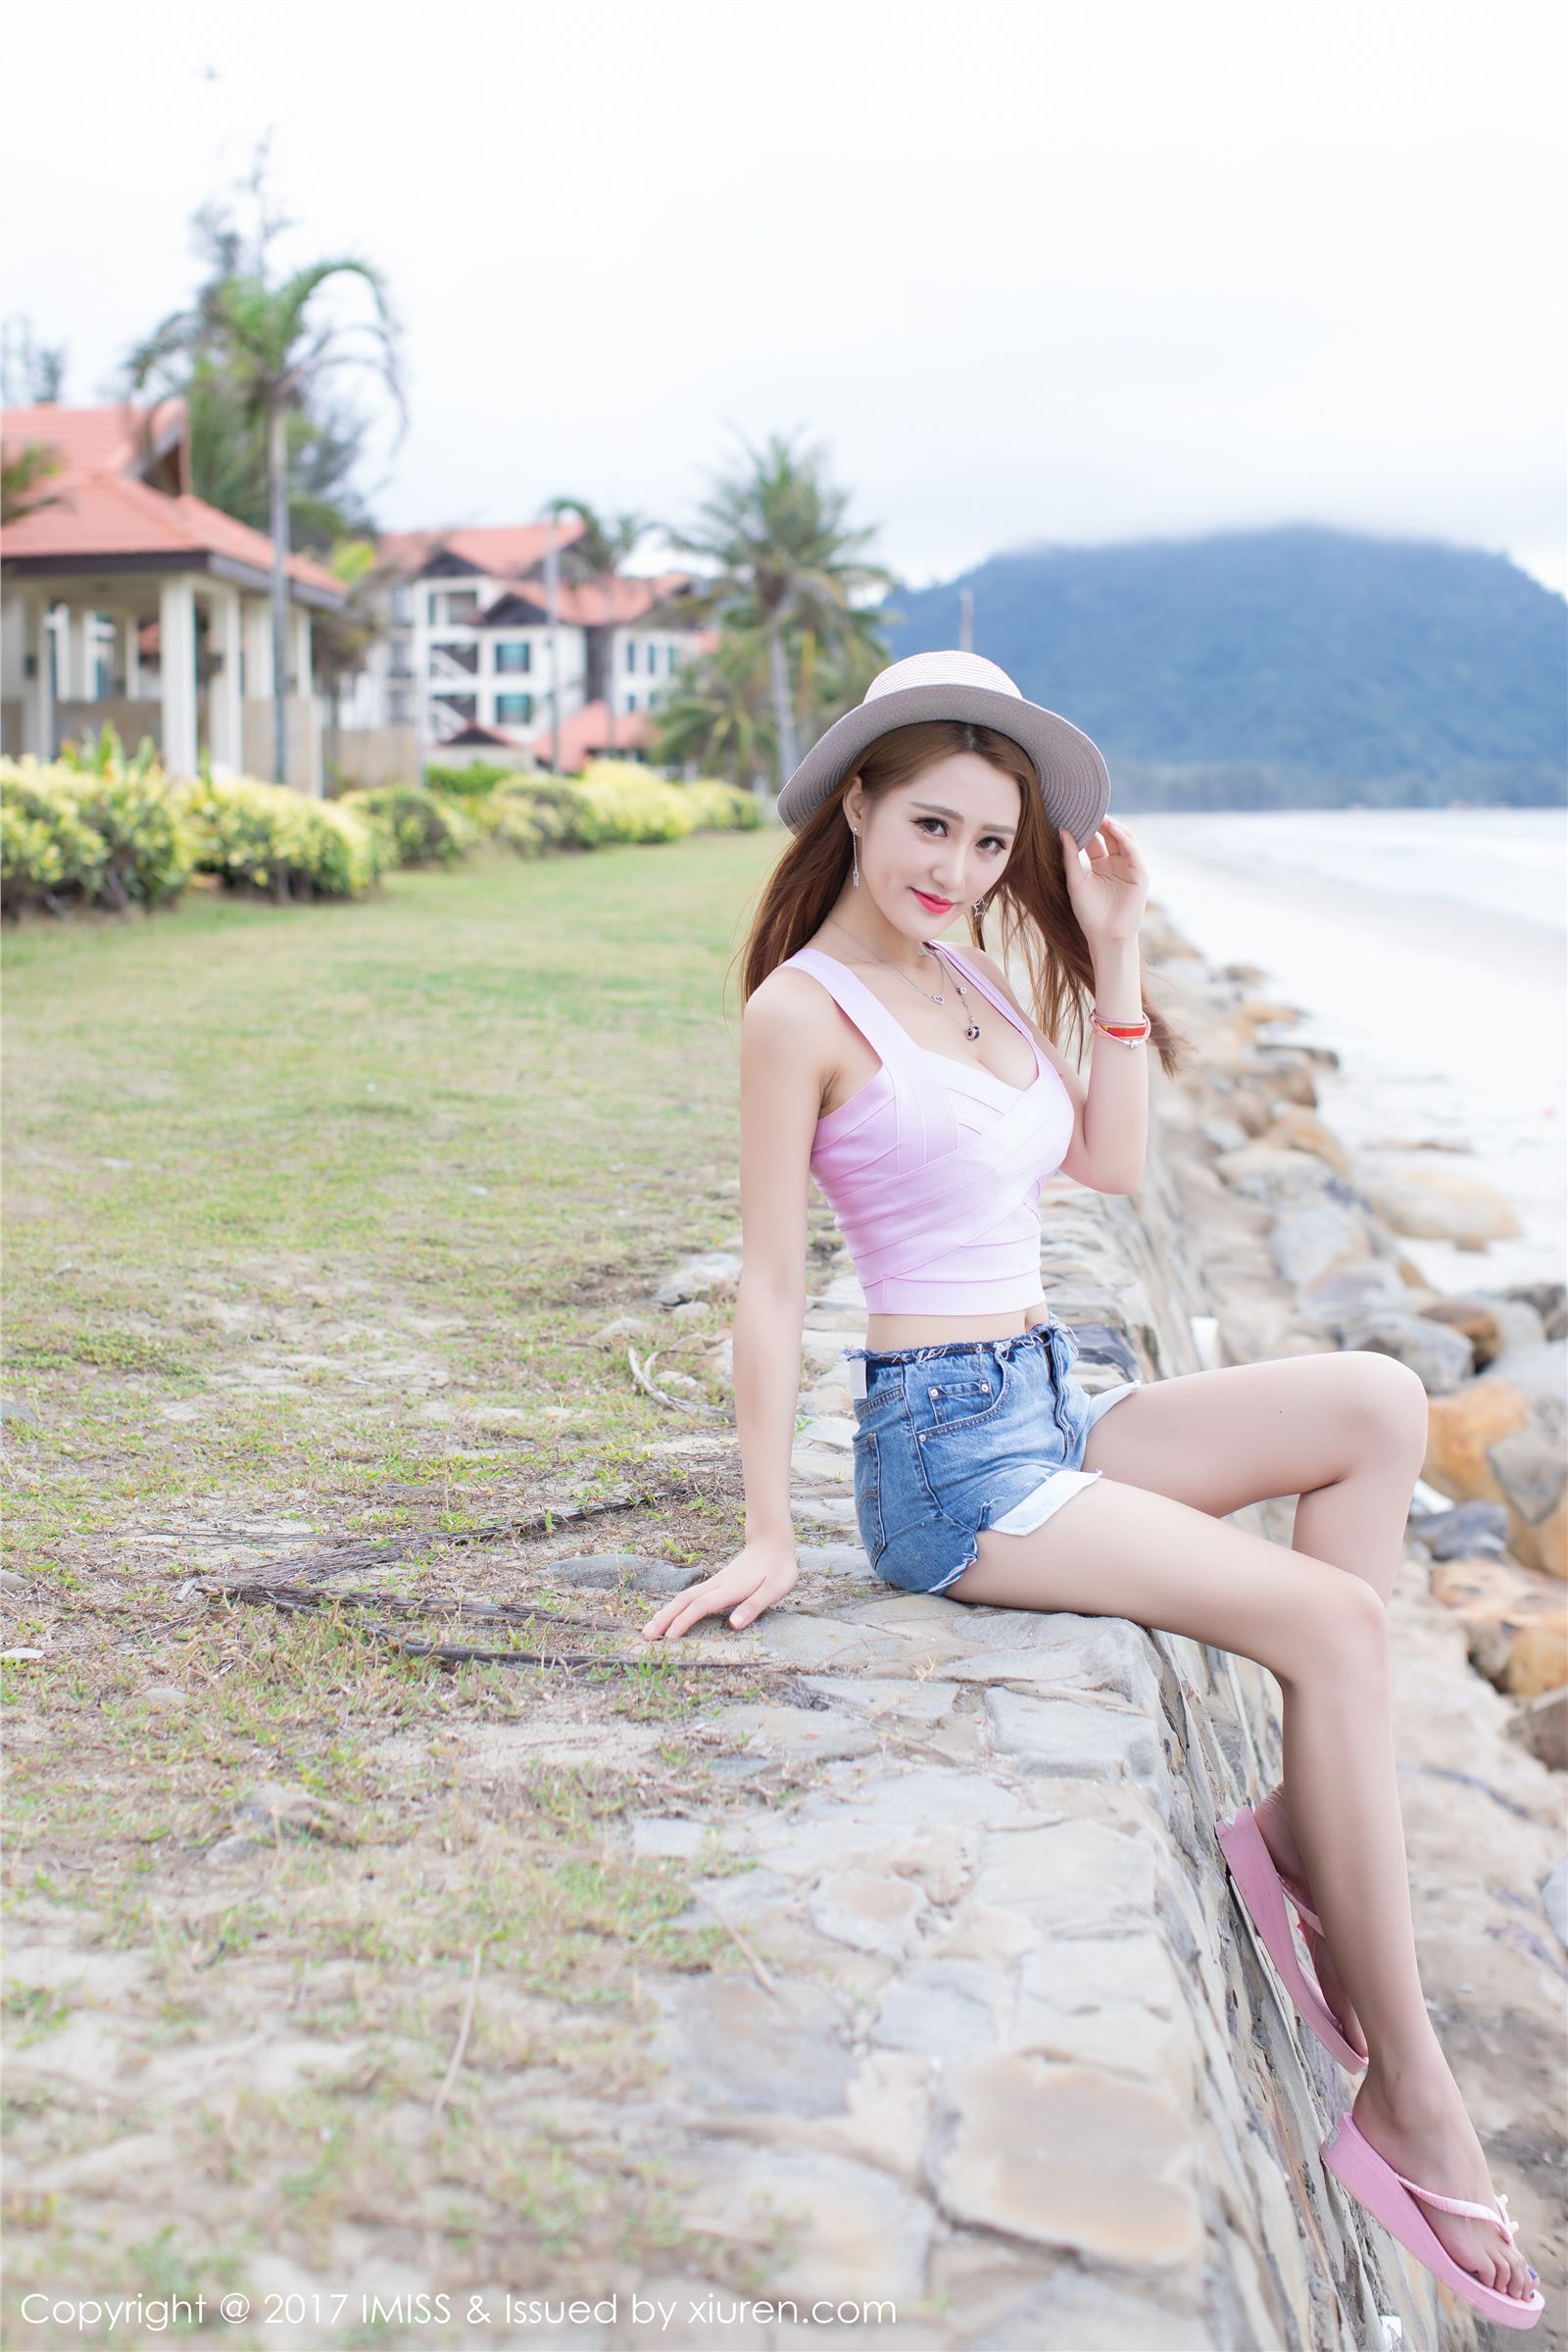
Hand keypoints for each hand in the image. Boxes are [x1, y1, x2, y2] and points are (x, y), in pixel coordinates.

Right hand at [640, 1538, 797, 1641]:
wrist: (772, 1542)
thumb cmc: (778, 1569)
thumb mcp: (775, 1590)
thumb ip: (754, 1606)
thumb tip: (734, 1625)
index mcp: (731, 1589)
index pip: (701, 1606)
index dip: (684, 1621)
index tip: (668, 1637)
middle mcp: (718, 1585)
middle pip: (685, 1601)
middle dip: (665, 1618)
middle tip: (646, 1636)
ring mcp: (715, 1582)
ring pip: (684, 1597)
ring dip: (666, 1612)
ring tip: (650, 1628)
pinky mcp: (716, 1583)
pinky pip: (690, 1596)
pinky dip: (676, 1606)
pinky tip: (670, 1614)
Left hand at [1058, 815, 1148, 949]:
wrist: (1105, 938)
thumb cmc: (1089, 915)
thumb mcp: (1075, 881)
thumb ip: (1070, 856)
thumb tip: (1061, 830)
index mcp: (1101, 865)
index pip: (1095, 839)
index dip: (1087, 827)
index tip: (1074, 813)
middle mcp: (1116, 863)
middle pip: (1110, 835)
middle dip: (1100, 822)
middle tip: (1087, 808)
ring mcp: (1129, 868)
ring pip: (1124, 838)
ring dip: (1112, 826)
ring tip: (1098, 815)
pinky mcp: (1140, 874)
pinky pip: (1132, 851)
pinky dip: (1123, 838)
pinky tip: (1111, 829)